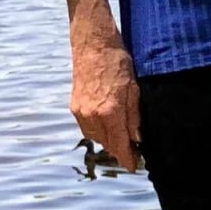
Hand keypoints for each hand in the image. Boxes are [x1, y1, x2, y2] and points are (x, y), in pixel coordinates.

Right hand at [64, 0, 140, 169]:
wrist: (92, 43)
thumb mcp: (134, 88)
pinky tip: (107, 125)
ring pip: (96, 137)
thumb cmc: (117, 61)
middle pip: (107, 144)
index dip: (128, 158)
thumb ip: (134, 116)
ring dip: (108, 141)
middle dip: (120, 149)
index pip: (120, 144)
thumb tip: (136, 138)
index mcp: (109, 111)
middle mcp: (92, 115)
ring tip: (121, 138)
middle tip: (133, 151)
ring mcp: (80, 111)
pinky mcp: (74, 106)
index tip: (134, 167)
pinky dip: (98, 131)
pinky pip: (87, 127)